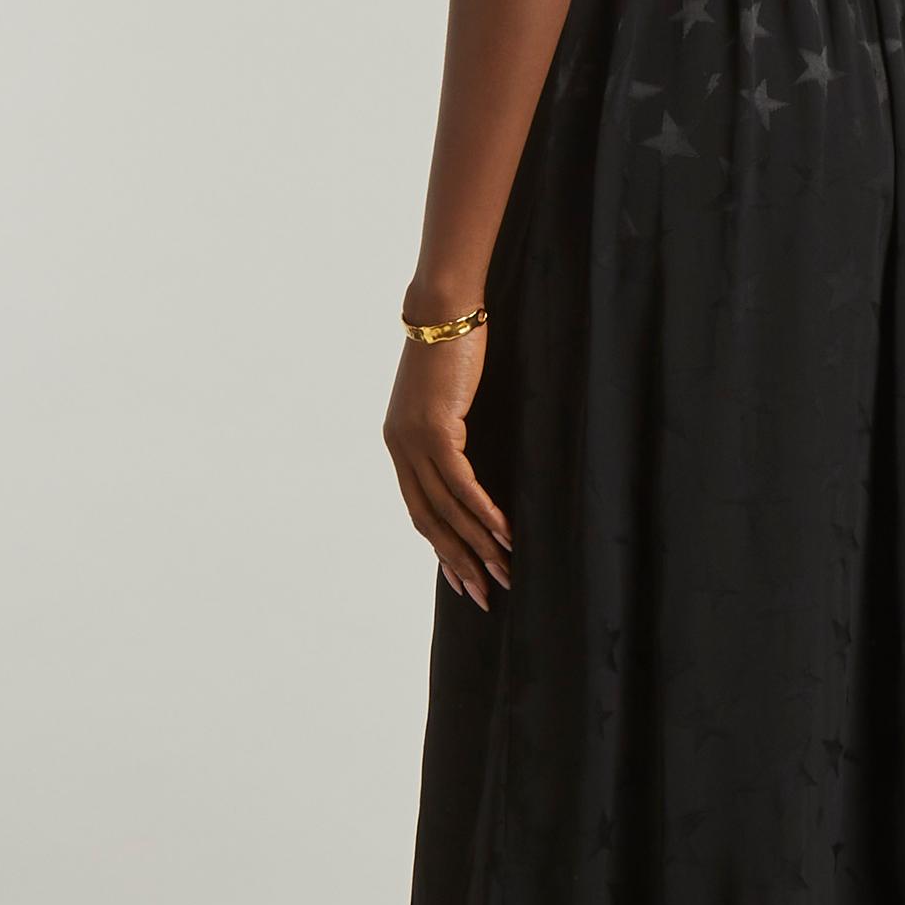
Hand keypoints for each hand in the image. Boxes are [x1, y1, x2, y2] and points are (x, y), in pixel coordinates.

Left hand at [384, 327, 511, 609]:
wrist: (443, 310)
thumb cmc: (451, 350)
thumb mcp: (446, 400)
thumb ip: (451, 433)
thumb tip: (471, 461)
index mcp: (399, 446)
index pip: (420, 511)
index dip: (443, 549)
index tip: (465, 578)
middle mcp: (400, 449)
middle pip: (430, 521)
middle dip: (459, 562)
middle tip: (485, 594)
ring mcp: (414, 441)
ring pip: (447, 509)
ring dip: (478, 545)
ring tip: (505, 572)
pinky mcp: (436, 429)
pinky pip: (463, 484)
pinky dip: (484, 512)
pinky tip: (505, 534)